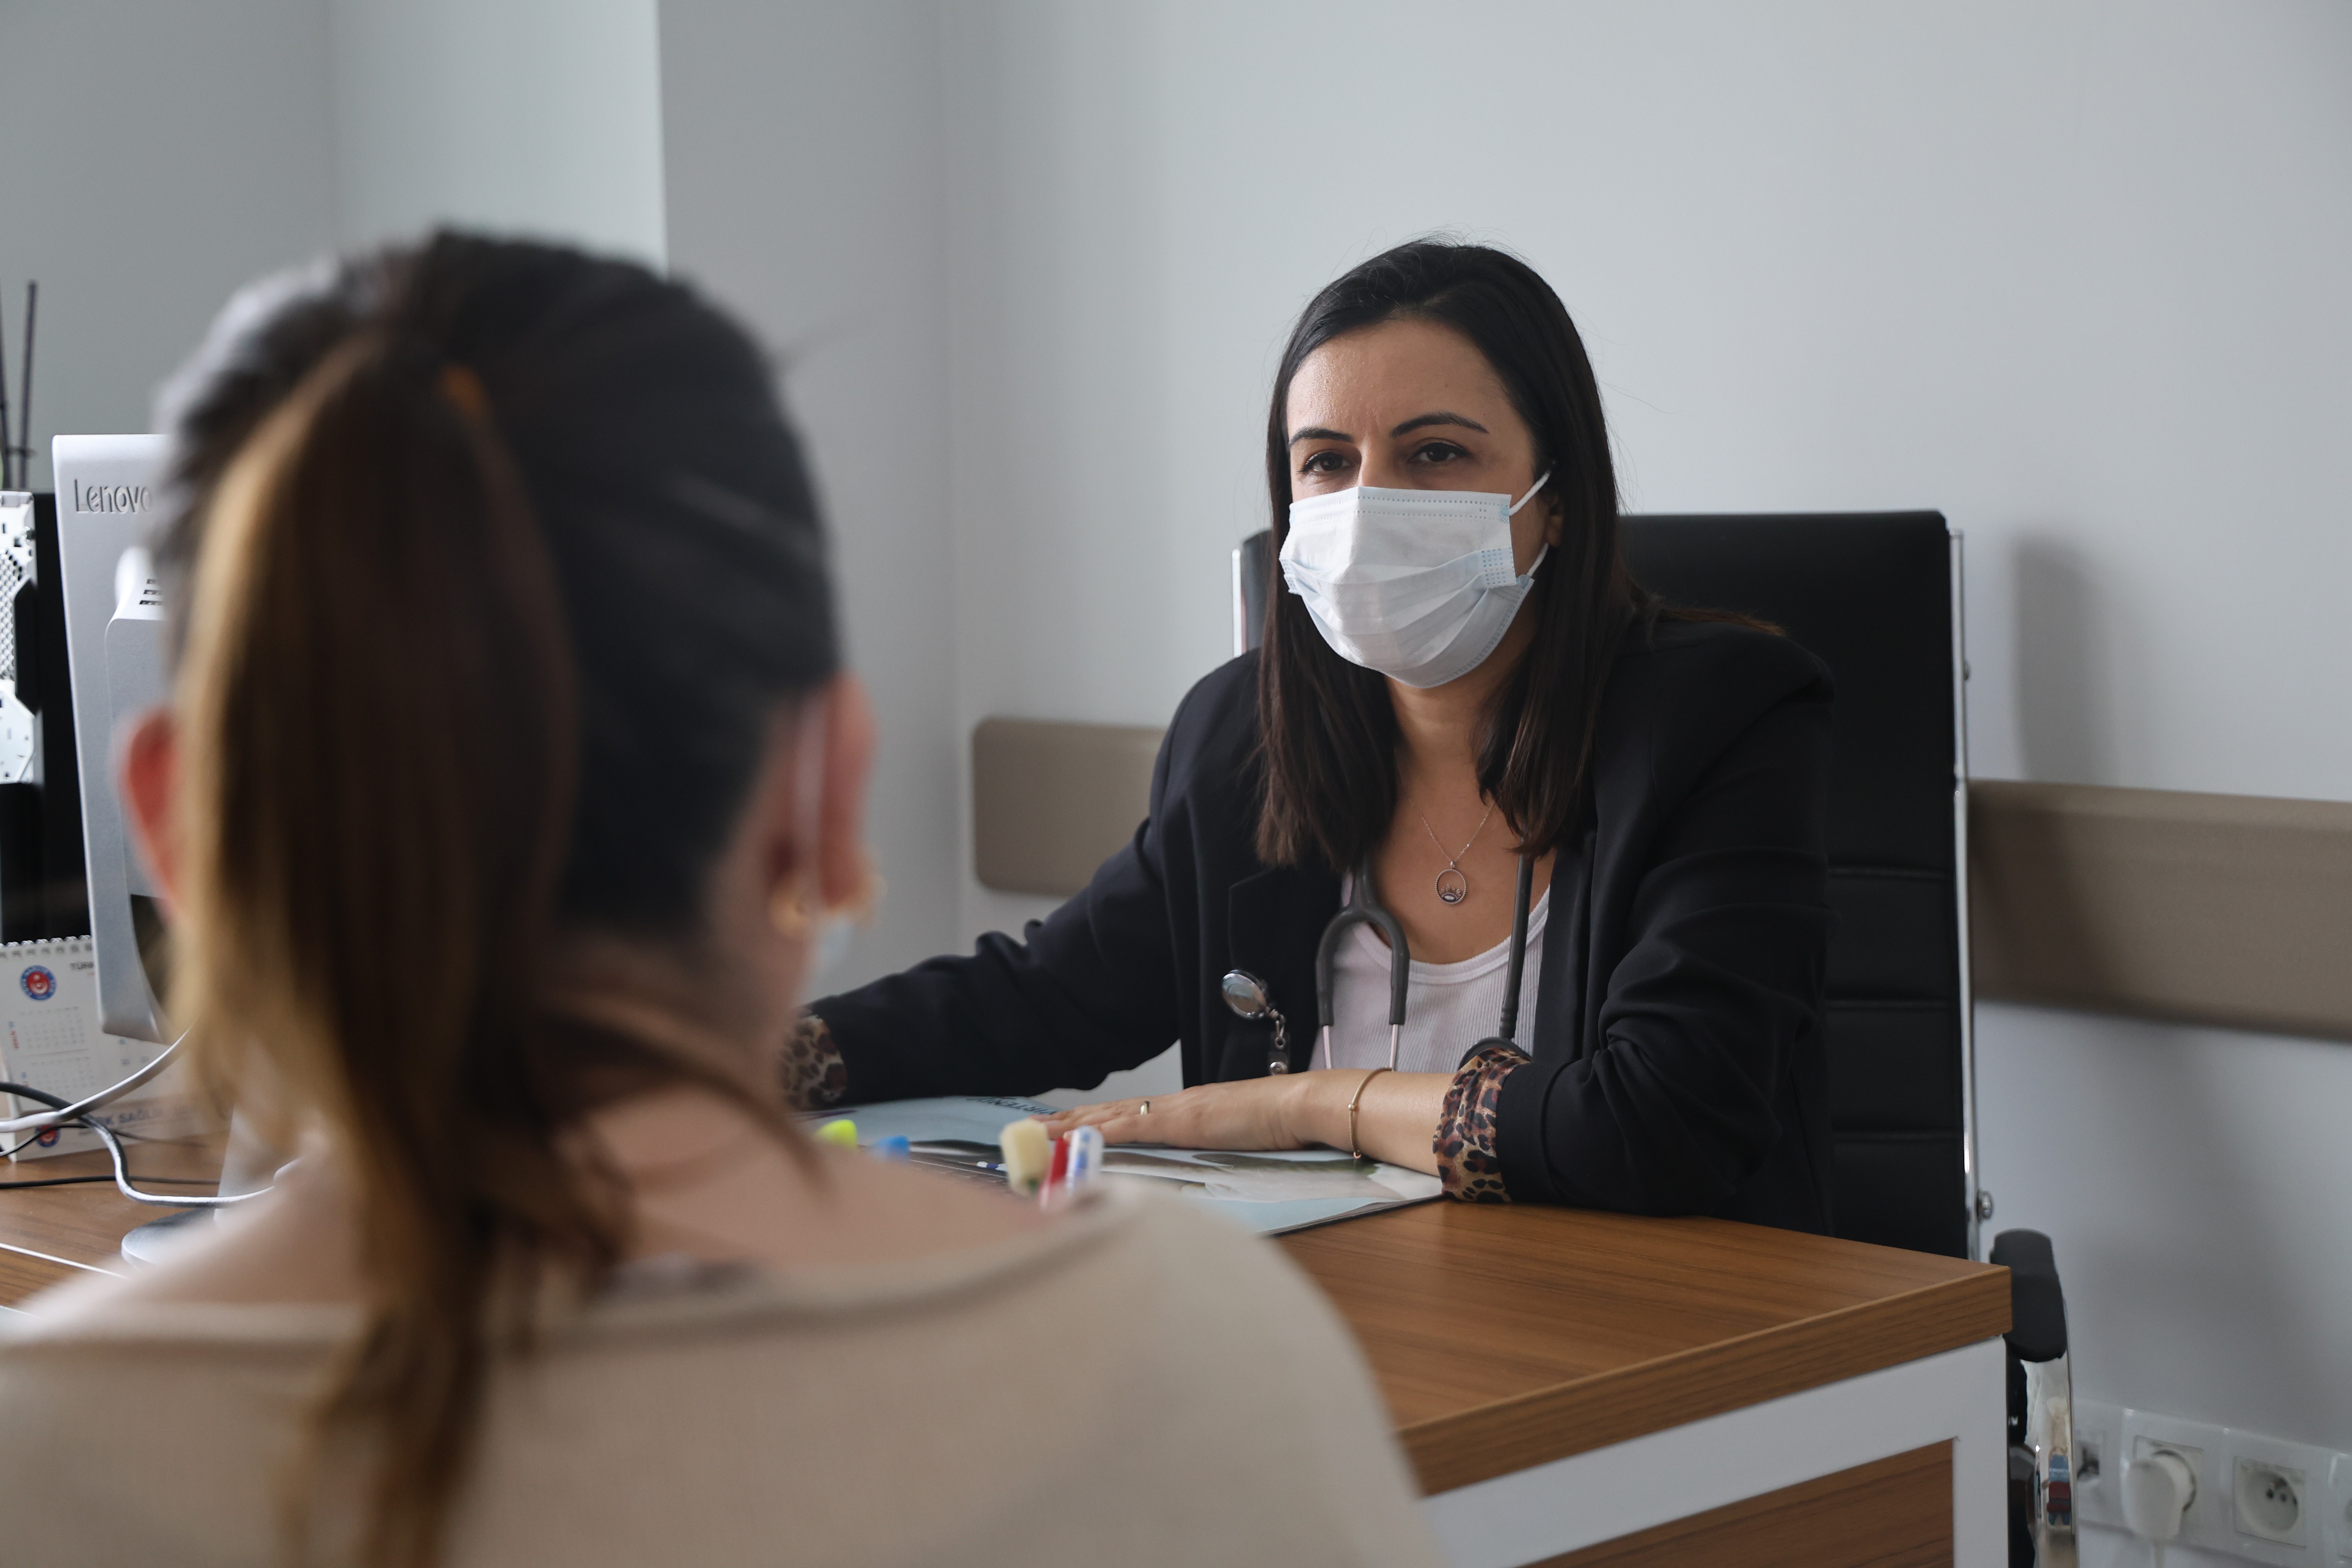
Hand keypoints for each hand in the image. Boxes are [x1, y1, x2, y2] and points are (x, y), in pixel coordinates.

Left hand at [1036, 1074, 1330, 1151]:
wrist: (1304, 1108)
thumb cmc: (1279, 1129)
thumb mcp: (1234, 1145)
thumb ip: (1208, 1154)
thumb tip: (1188, 1175)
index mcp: (1182, 1115)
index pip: (1125, 1118)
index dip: (1088, 1124)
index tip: (1058, 1129)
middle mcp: (1170, 1108)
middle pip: (1106, 1114)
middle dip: (1065, 1124)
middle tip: (1026, 1129)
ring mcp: (1173, 1111)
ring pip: (1109, 1116)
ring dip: (1069, 1126)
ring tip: (1034, 1131)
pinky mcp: (1181, 1120)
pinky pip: (1130, 1125)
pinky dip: (1097, 1130)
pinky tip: (1074, 1135)